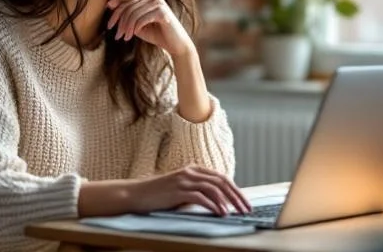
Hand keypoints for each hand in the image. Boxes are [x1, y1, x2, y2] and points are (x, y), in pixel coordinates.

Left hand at [106, 0, 193, 57]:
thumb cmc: (156, 33)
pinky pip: (142, 18)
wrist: (175, 44)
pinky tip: (133, 35)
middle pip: (129, 7)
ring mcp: (159, 2)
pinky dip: (135, 27)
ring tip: (125, 37)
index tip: (109, 26)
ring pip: (134, 13)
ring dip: (127, 27)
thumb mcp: (137, 23)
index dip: (115, 14)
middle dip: (120, 22)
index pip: (126, 2)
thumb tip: (109, 4)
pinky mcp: (163, 11)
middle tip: (118, 36)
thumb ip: (126, 14)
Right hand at [126, 166, 252, 216]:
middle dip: (236, 196)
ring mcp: (184, 180)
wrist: (136, 195)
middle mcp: (191, 172)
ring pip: (214, 188)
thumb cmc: (159, 195)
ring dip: (228, 201)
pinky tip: (220, 213)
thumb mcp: (182, 190)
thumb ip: (198, 192)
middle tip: (246, 209)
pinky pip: (200, 196)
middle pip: (221, 181)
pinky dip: (213, 205)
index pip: (221, 178)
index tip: (245, 202)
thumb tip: (219, 203)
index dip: (236, 190)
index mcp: (194, 170)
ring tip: (236, 212)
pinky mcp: (178, 191)